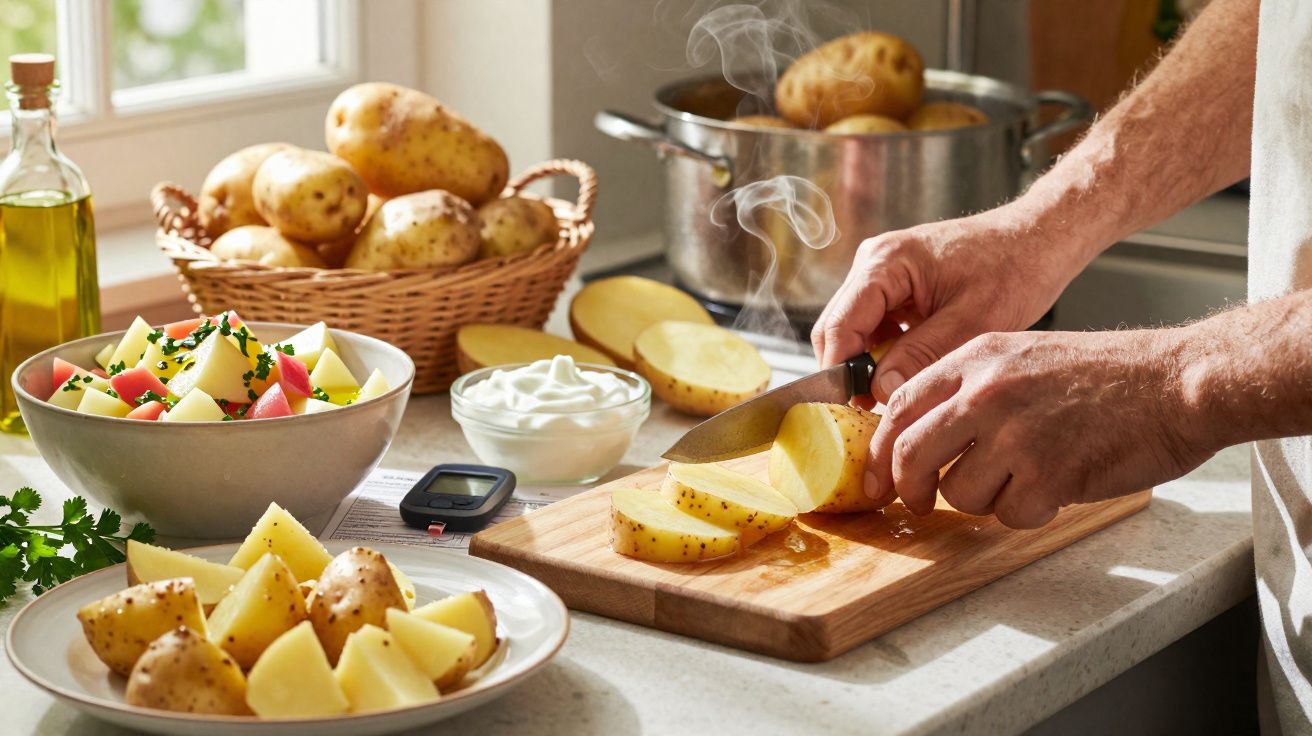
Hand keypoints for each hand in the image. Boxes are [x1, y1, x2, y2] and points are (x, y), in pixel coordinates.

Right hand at [811, 209, 1087, 402]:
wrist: (1038, 240)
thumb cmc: (1013, 268)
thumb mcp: (972, 320)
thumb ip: (921, 355)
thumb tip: (881, 391)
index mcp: (885, 262)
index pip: (838, 325)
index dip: (840, 371)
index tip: (851, 409)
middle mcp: (874, 263)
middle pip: (836, 329)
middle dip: (850, 371)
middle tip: (873, 412)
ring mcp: (881, 274)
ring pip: (852, 331)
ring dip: (866, 364)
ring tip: (894, 395)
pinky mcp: (894, 287)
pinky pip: (873, 327)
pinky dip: (882, 354)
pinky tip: (907, 372)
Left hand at [870, 328, 1216, 527]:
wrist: (1176, 382)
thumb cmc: (1107, 374)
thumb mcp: (1022, 356)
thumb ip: (968, 388)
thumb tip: (918, 436)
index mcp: (975, 358)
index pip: (898, 406)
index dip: (880, 449)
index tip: (877, 476)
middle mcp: (985, 393)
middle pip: (910, 455)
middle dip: (909, 489)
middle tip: (919, 503)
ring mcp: (1013, 434)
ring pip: (958, 493)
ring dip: (985, 499)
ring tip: (1024, 476)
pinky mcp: (1046, 475)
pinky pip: (1008, 515)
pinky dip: (1028, 511)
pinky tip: (1057, 484)